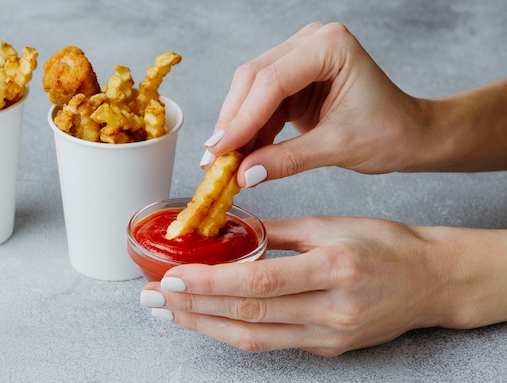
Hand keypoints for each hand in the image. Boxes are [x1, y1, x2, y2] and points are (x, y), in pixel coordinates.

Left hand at [140, 216, 506, 355]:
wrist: (433, 280)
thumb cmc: (387, 244)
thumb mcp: (332, 225)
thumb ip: (278, 231)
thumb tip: (231, 232)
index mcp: (334, 268)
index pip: (258, 280)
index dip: (210, 282)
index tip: (171, 277)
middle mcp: (331, 309)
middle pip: (247, 315)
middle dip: (192, 308)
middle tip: (152, 300)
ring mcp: (330, 336)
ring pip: (254, 338)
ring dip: (205, 326)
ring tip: (168, 314)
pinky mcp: (328, 349)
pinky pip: (272, 344)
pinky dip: (235, 331)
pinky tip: (209, 320)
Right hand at [202, 22, 506, 185]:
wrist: (410, 134)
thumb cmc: (389, 132)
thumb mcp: (337, 148)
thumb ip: (286, 160)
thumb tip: (243, 175)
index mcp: (330, 47)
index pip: (272, 82)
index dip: (242, 120)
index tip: (219, 152)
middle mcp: (311, 42)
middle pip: (253, 80)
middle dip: (232, 122)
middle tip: (212, 160)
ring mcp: (300, 57)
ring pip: (250, 90)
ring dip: (236, 127)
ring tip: (221, 163)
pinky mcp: (293, 78)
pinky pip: (260, 102)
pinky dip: (249, 129)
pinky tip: (240, 154)